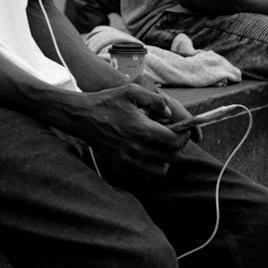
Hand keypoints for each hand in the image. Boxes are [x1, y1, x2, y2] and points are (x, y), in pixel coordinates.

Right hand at [64, 84, 190, 178]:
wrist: (82, 117)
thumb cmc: (107, 101)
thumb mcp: (132, 91)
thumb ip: (155, 100)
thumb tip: (169, 113)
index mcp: (143, 130)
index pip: (175, 141)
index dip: (185, 136)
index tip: (184, 130)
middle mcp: (138, 149)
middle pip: (172, 158)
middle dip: (178, 147)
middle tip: (174, 137)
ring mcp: (129, 161)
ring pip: (161, 171)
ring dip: (167, 160)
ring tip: (161, 148)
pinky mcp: (121, 167)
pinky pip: (146, 176)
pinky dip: (152, 169)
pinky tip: (148, 155)